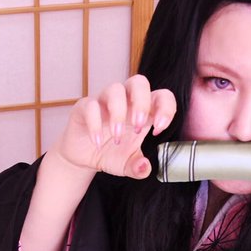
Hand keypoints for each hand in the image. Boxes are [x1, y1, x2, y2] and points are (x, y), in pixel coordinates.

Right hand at [54, 74, 176, 179]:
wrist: (84, 158)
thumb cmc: (110, 153)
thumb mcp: (128, 165)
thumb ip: (139, 168)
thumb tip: (144, 167)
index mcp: (141, 111)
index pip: (161, 96)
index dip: (166, 108)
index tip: (158, 129)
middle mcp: (125, 101)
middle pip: (139, 82)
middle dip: (142, 103)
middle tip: (137, 127)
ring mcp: (104, 101)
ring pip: (115, 89)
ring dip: (119, 113)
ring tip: (117, 138)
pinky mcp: (84, 107)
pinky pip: (91, 105)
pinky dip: (95, 125)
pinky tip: (97, 143)